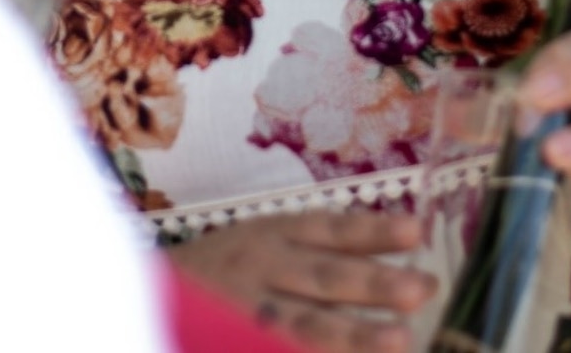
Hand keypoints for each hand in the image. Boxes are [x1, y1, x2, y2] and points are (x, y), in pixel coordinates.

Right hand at [165, 210, 436, 351]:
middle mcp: (261, 270)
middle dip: (374, 284)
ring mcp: (245, 312)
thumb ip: (321, 249)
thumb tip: (401, 261)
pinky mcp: (233, 341)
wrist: (148, 296)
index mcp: (271, 235)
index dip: (371, 231)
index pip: (328, 230)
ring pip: (304, 326)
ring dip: (353, 335)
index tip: (415, 231)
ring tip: (402, 341)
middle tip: (423, 288)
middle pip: (324, 278)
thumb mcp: (264, 241)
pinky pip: (277, 349)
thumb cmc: (222, 270)